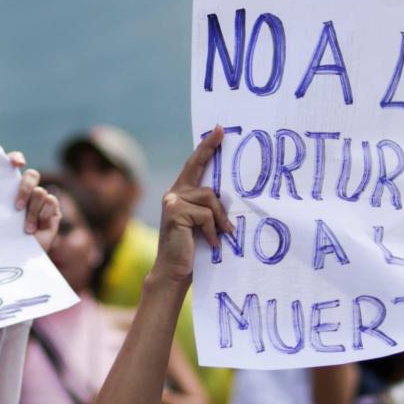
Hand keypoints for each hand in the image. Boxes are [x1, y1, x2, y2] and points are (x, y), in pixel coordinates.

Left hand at [12, 164, 60, 252]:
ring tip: (26, 229)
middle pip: (32, 175)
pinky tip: (36, 227)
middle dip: (24, 188)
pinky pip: (51, 201)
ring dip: (32, 211)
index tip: (17, 164)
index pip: (13, 164)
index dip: (15, 159)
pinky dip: (43, 214)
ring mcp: (40, 201)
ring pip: (40, 192)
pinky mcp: (53, 210)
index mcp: (9, 189)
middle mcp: (26, 192)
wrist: (20, 258)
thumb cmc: (2, 239)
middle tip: (16, 207)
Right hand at [154, 127, 232, 283]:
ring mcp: (172, 200)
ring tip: (222, 235)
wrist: (173, 273)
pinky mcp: (175, 211)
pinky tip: (210, 243)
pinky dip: (211, 230)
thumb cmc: (192, 251)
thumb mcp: (203, 225)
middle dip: (209, 148)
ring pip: (209, 197)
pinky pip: (205, 214)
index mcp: (181, 194)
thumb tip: (231, 195)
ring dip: (219, 218)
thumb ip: (210, 208)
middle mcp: (174, 193)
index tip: (218, 130)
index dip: (206, 147)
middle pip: (198, 167)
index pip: (194, 166)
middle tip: (223, 132)